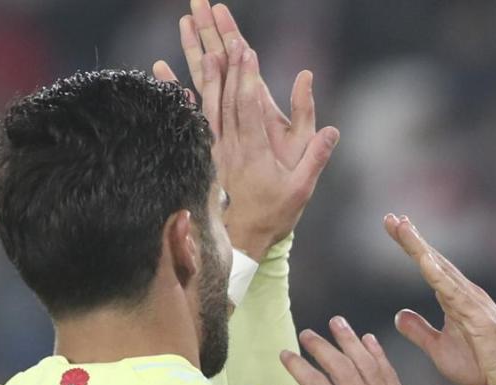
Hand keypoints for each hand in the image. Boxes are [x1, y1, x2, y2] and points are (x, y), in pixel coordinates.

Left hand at [152, 2, 338, 259]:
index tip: (244, 50)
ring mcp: (213, 148)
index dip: (246, 77)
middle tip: (222, 31)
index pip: (248, 106)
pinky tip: (163, 71)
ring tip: (201, 41)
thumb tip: (332, 130)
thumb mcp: (302, 190)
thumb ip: (315, 156)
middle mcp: (229, 145)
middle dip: (224, 61)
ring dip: (204, 70)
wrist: (240, 241)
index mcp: (254, 151)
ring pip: (205, 102)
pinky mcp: (203, 152)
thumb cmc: (274, 215)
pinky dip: (177, 93)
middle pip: (224, 96)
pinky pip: (189, 118)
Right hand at [280, 316, 424, 384]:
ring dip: (349, 340)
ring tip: (337, 322)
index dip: (299, 366)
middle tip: (307, 334)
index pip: (316, 384)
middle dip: (321, 347)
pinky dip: (377, 353)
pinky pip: (388, 372)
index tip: (286, 354)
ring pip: (366, 362)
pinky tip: (368, 339)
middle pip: (340, 367)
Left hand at [384, 214, 495, 384]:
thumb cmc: (485, 366)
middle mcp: (465, 294)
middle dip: (412, 239)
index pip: (430, 268)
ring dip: (421, 248)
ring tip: (402, 227)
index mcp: (455, 300)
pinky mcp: (478, 317)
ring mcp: (473, 302)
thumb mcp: (440, 349)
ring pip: (442, 269)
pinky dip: (438, 274)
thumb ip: (420, 331)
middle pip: (434, 261)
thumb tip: (399, 314)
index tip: (394, 227)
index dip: (412, 247)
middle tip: (390, 218)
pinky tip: (423, 260)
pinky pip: (454, 292)